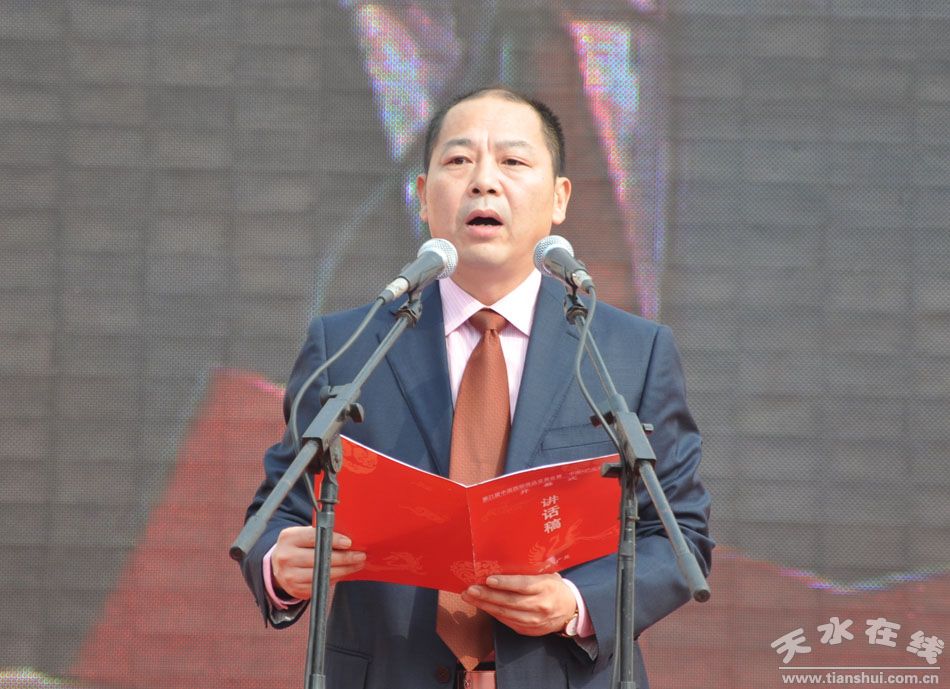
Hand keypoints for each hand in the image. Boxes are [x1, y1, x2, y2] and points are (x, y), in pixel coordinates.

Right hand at [270, 527, 365, 598]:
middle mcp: (286, 557)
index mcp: (288, 538)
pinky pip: (320, 585)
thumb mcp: (302, 534)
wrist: (278, 565)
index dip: (333, 540)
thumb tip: (347, 540)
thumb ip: (320, 534)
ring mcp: (289, 575)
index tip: (349, 543)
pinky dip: (335, 579)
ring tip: (356, 564)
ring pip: (322, 573)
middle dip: (344, 557)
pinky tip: (344, 573)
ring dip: (344, 570)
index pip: (314, 537)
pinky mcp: (296, 589)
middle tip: (359, 555)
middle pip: (320, 558)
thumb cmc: (297, 546)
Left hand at [461, 573, 576, 636]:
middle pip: (510, 601)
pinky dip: (493, 613)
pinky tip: (482, 606)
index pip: (523, 585)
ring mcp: (534, 620)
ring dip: (485, 605)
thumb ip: (529, 571)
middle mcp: (540, 605)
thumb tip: (503, 561)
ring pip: (505, 613)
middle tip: (470, 589)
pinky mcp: (529, 630)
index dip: (505, 583)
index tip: (488, 579)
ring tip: (469, 597)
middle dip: (487, 595)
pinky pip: (507, 622)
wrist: (570, 610)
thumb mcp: (547, 575)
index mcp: (545, 587)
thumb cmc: (554, 587)